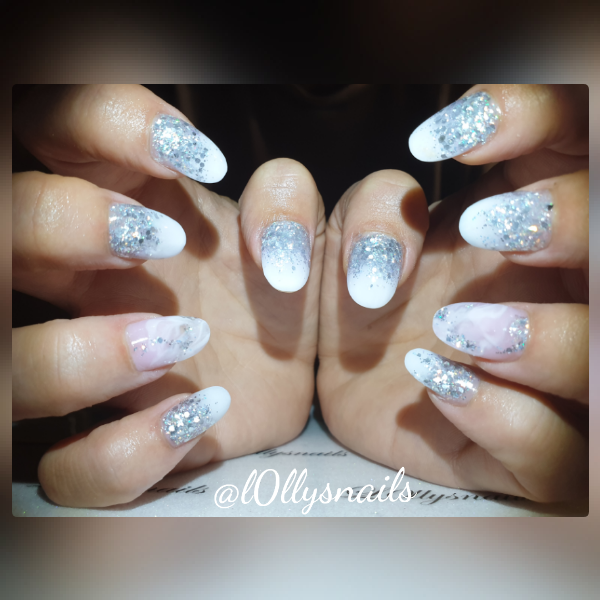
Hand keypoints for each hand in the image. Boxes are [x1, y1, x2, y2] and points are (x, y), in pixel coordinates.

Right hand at [13, 85, 324, 506]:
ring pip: (13, 365)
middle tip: (159, 240)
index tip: (195, 159)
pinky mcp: (118, 440)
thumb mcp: (301, 235)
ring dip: (85, 353)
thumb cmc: (287, 292)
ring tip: (184, 340)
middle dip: (67, 226)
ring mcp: (91, 367)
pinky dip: (128, 451)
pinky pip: (72, 469)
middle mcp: (86, 283)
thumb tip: (268, 238)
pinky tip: (199, 415)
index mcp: (125, 210)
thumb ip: (290, 205)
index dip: (104, 121)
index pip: (60, 127)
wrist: (301, 369)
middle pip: (7, 232)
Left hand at [318, 84, 587, 501]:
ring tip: (457, 329)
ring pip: (597, 361)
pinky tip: (438, 389)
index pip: (568, 145)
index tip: (452, 137)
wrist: (329, 383)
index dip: (535, 119)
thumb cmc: (347, 302)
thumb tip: (408, 223)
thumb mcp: (349, 244)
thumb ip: (371, 213)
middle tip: (487, 227)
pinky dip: (505, 419)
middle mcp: (552, 296)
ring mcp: (544, 378)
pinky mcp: (515, 451)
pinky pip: (552, 453)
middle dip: (568, 223)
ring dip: (548, 337)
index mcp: (524, 226)